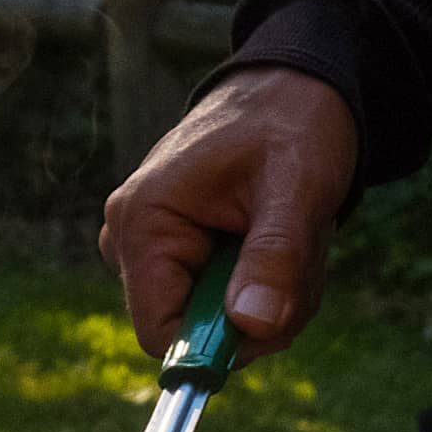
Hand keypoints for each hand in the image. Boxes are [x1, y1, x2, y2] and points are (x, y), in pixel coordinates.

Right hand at [99, 67, 356, 364]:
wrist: (292, 87)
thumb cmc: (292, 123)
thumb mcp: (297, 186)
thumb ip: (276, 257)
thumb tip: (252, 328)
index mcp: (143, 222)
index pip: (160, 335)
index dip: (219, 345)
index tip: (277, 319)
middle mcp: (129, 238)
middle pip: (193, 331)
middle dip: (260, 311)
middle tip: (301, 257)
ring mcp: (149, 247)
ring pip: (214, 321)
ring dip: (272, 295)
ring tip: (294, 236)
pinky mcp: (173, 252)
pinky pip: (220, 301)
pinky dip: (264, 284)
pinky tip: (277, 239)